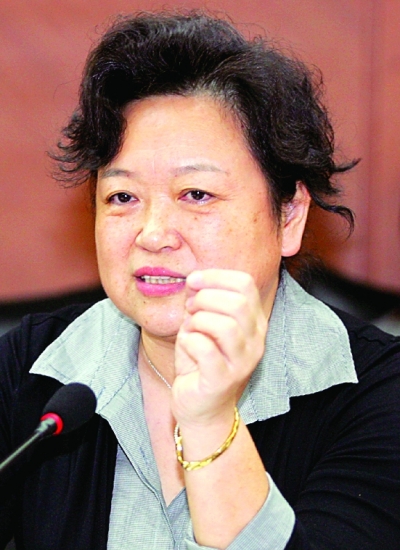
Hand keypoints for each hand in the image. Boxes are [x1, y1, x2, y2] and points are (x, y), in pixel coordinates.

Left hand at [172, 268, 267, 426]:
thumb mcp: (201, 324)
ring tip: (190, 329)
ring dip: (198, 320)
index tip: (193, 282)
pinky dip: (189, 341)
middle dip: (204, 298)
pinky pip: (205, 349)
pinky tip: (187, 346)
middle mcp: (256, 341)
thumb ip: (201, 300)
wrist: (200, 406)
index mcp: (254, 322)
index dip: (216, 276)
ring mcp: (242, 362)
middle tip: (190, 310)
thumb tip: (195, 279)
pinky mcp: (223, 380)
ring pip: (225, 325)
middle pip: (238, 302)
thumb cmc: (201, 362)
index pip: (246, 284)